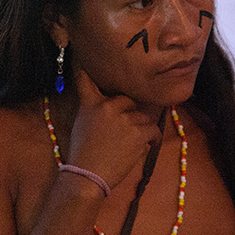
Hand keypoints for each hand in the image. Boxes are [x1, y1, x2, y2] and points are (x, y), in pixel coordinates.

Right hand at [64, 70, 161, 192]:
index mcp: (91, 103)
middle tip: (125, 129)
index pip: (87, 80)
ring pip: (143, 117)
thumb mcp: (81, 125)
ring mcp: (126, 118)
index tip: (85, 59)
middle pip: (128, 100)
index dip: (86, 69)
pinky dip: (151, 139)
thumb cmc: (82, 153)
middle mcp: (109, 106)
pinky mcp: (139, 132)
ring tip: (132, 143)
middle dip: (129, 113)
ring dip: (141, 128)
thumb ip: (94, 110)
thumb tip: (107, 107)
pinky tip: (144, 146)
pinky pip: (153, 130)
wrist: (88, 175)